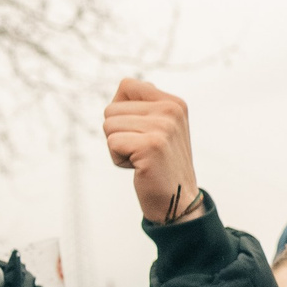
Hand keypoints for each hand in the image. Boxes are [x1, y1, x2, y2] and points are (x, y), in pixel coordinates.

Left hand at [104, 79, 204, 224]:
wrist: (178, 201)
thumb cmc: (161, 165)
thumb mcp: (161, 127)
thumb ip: (146, 104)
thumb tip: (125, 85)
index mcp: (174, 103)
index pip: (127, 85)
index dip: (121, 110)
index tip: (139, 130)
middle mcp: (171, 110)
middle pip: (111, 109)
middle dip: (118, 133)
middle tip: (141, 151)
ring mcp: (163, 127)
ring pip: (108, 126)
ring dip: (117, 147)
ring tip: (141, 159)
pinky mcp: (151, 145)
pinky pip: (112, 143)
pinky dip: (118, 159)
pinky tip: (139, 168)